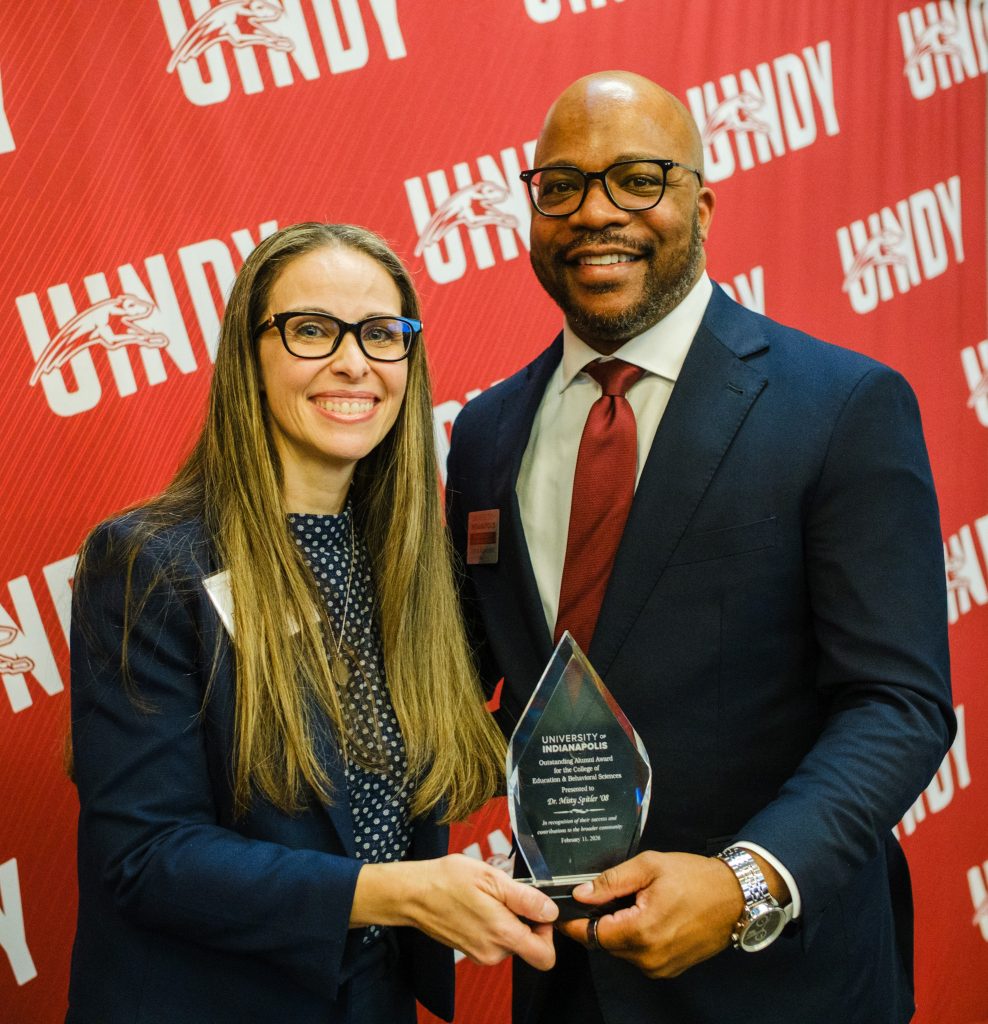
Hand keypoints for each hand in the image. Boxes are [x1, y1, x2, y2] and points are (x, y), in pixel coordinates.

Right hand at [354, 854, 557, 969]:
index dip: (548, 931)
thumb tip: (550, 911)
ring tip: (487, 895)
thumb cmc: (447, 881)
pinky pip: (494, 939)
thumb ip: (525, 898)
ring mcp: (480, 953)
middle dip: (524, 917)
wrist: (413, 893)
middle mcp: (493, 952)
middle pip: (528, 944)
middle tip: (505, 893)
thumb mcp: (491, 879)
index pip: (545, 955)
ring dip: (506, 917)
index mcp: (502, 935)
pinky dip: (492, 921)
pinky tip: (478, 903)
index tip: (536, 909)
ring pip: (511, 939)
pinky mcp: (471, 950)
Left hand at [556, 851, 742, 977]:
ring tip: (633, 901)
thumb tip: (581, 894)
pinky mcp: (669, 968)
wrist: (735, 897)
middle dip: (599, 921)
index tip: (561, 913)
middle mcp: (649, 958)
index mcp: (642, 931)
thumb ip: (611, 881)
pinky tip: (645, 914)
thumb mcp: (649, 867)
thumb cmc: (695, 878)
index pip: (593, 935)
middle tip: (604, 894)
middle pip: (606, 943)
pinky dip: (634, 937)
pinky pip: (639, 955)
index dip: (574, 924)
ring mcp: (661, 967)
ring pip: (622, 949)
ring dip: (618, 929)